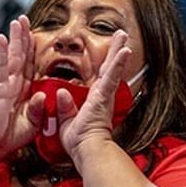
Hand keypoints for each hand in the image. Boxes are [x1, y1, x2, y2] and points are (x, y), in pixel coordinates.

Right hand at [0, 16, 43, 162]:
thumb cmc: (8, 137)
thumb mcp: (31, 124)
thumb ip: (38, 110)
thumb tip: (42, 96)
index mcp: (23, 91)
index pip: (30, 66)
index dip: (33, 49)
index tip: (36, 34)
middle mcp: (13, 84)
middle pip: (21, 55)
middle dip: (24, 36)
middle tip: (25, 18)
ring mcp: (4, 85)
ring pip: (13, 57)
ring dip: (15, 38)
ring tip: (17, 21)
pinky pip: (1, 68)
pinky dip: (2, 53)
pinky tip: (2, 39)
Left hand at [59, 30, 131, 162]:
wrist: (88, 151)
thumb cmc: (80, 142)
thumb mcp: (66, 122)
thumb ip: (65, 108)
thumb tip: (62, 94)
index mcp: (93, 100)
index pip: (99, 77)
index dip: (104, 64)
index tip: (110, 52)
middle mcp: (101, 95)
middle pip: (108, 68)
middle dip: (115, 51)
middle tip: (121, 35)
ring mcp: (104, 95)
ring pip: (111, 69)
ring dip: (118, 52)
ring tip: (123, 37)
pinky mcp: (103, 96)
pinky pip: (110, 77)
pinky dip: (117, 63)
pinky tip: (124, 51)